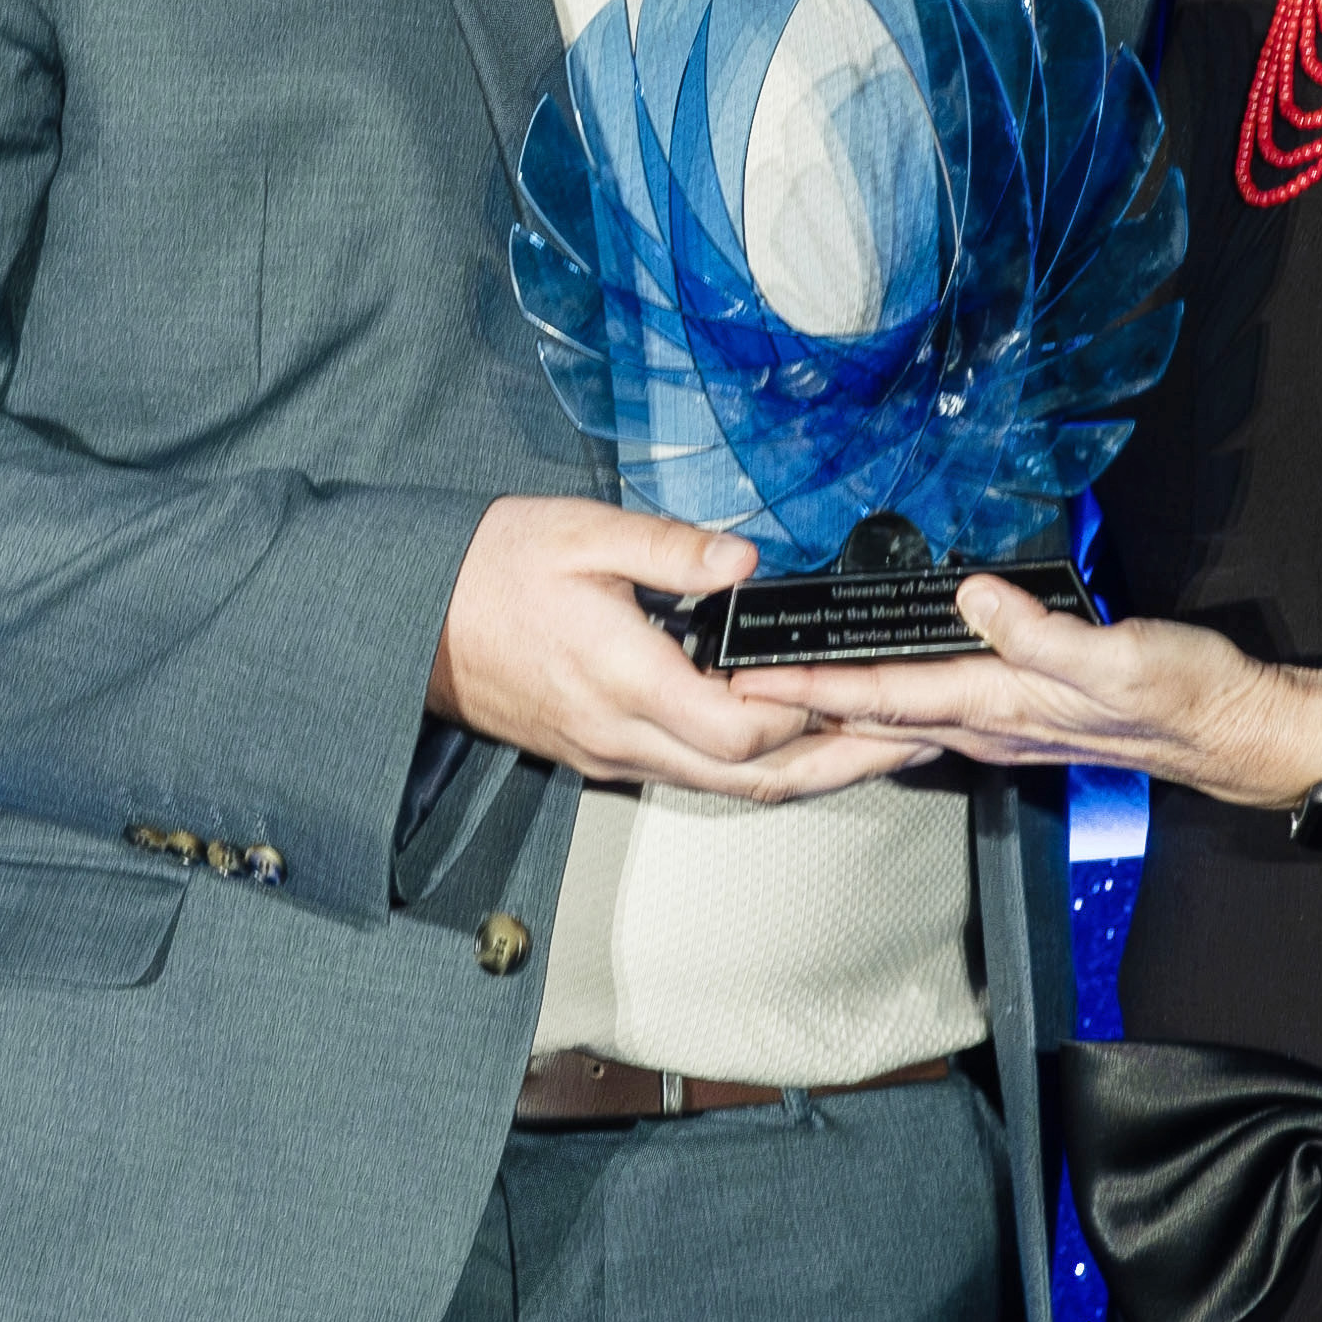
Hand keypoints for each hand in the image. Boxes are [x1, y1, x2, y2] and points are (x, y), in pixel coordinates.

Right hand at [428, 498, 943, 803]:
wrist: (409, 624)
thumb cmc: (484, 571)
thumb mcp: (577, 533)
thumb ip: (668, 549)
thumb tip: (745, 562)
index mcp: (623, 680)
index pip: (740, 728)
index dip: (806, 712)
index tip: (858, 681)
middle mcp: (622, 735)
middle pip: (753, 778)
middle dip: (841, 762)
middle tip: (912, 740)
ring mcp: (612, 754)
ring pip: (729, 788)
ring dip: (808, 772)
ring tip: (876, 748)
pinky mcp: (603, 754)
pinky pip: (697, 775)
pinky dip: (758, 766)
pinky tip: (792, 742)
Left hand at [768, 574, 1321, 804]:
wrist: (1230, 730)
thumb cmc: (1182, 694)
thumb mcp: (1117, 655)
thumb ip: (1040, 632)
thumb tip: (974, 599)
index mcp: (997, 706)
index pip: (880, 699)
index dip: (810, 688)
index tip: (749, 680)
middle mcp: (986, 723)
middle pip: (870, 716)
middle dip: (800, 703)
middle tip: (733, 685)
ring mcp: (1000, 723)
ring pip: (895, 717)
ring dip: (834, 704)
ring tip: (778, 684)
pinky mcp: (1018, 712)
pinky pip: (930, 710)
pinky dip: (885, 700)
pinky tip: (871, 689)